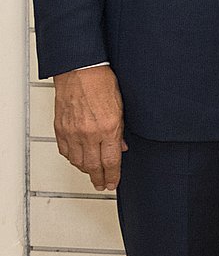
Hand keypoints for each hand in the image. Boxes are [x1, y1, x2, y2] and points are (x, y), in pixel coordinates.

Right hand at [53, 65, 125, 190]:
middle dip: (99, 178)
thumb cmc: (102, 83)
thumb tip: (121, 148)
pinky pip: (65, 151)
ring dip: (86, 170)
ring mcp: (72, 132)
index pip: (110, 162)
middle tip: (102, 184)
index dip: (112, 176)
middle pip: (93, 166)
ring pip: (77, 161)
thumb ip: (120, 131)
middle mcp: (89, 133)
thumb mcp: (121, 107)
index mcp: (108, 128)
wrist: (80, 71)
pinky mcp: (61, 129)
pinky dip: (72, 158)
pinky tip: (78, 160)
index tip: (113, 184)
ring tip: (92, 174)